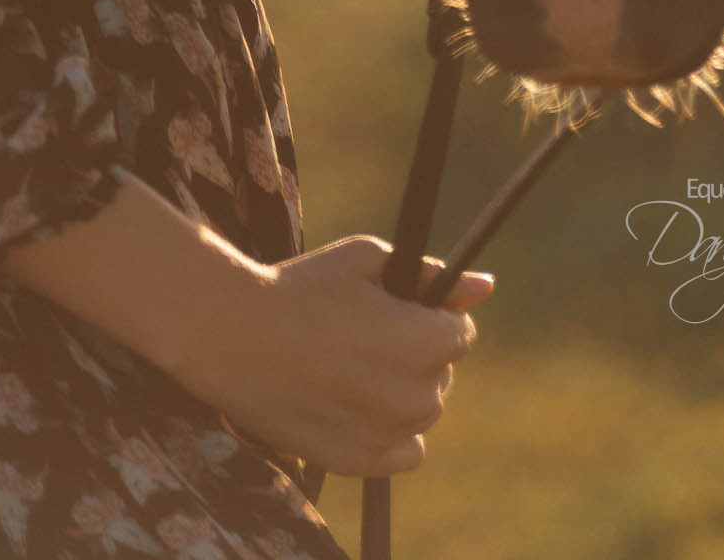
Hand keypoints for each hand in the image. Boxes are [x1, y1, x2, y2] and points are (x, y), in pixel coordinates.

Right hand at [183, 235, 493, 478]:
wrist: (235, 337)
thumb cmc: (303, 288)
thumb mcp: (367, 260)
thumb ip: (432, 276)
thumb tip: (488, 285)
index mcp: (425, 342)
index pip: (460, 333)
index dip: (428, 316)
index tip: (394, 311)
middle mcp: (416, 397)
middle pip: (440, 374)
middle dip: (415, 353)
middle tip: (362, 335)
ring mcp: (389, 436)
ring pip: (422, 412)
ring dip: (401, 391)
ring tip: (350, 366)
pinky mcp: (361, 464)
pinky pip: (404, 452)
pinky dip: (389, 432)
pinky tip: (354, 403)